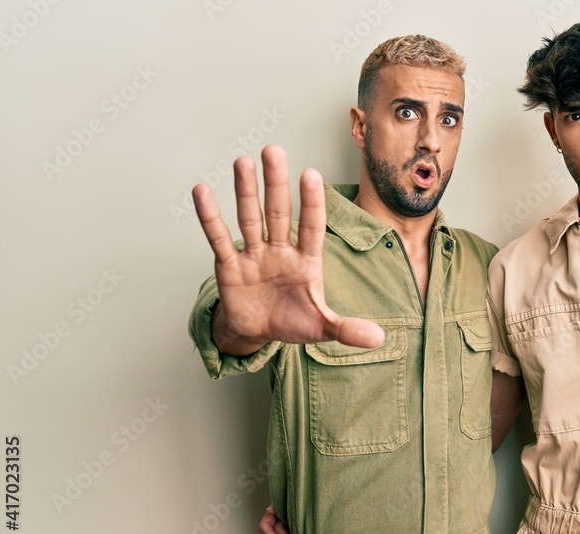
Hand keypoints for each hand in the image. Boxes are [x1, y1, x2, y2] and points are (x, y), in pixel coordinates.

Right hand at [194, 145, 384, 352]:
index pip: (311, 227)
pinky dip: (209, 217)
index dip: (312, 203)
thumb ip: (347, 329)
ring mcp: (254, 255)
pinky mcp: (229, 266)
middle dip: (276, 183)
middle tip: (274, 150)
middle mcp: (280, 250)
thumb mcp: (323, 328)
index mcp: (306, 260)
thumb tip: (379, 338)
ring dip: (245, 191)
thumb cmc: (293, 322)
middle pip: (278, 212)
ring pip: (250, 218)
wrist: (259, 332)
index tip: (312, 174)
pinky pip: (218, 238)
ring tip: (243, 161)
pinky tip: (201, 191)